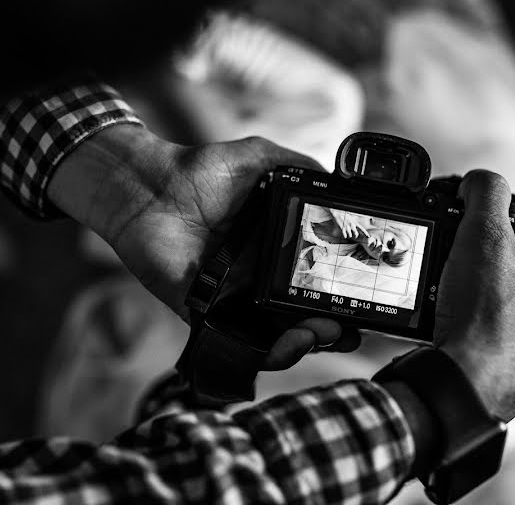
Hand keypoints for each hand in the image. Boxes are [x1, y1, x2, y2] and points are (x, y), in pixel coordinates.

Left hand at [48, 124, 357, 368]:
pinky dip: (266, 354)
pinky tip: (288, 345)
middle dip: (333, 330)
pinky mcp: (207, 313)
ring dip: (307, 344)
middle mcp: (261, 279)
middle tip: (348, 327)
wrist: (150, 186)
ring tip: (322, 334)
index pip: (319, 281)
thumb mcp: (263, 160)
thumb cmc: (202, 170)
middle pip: (305, 317)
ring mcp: (235, 300)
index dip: (343, 296)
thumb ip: (304, 172)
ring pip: (278, 339)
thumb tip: (342, 190)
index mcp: (279, 249)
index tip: (364, 300)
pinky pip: (239, 344)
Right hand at [341, 217, 370, 240]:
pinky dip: (345, 236)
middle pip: (356, 234)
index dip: (365, 233)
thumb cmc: (345, 216)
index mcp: (355, 223)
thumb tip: (357, 228)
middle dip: (355, 236)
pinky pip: (345, 235)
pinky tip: (344, 234)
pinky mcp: (342, 228)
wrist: (338, 214)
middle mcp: (352, 225)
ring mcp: (347, 227)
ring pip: (350, 235)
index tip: (368, 236)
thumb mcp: (352, 219)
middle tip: (354, 236)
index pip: (362, 229)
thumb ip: (354, 223)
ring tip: (347, 233)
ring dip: (349, 236)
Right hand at [433, 170, 514, 421]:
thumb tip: (479, 179)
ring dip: (472, 287)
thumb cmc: (482, 311)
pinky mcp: (513, 371)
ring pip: (501, 299)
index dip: (497, 204)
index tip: (467, 203)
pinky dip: (468, 321)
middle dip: (481, 248)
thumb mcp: (482, 236)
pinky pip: (489, 332)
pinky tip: (446, 320)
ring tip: (442, 284)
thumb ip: (485, 194)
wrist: (467, 387)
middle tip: (450, 244)